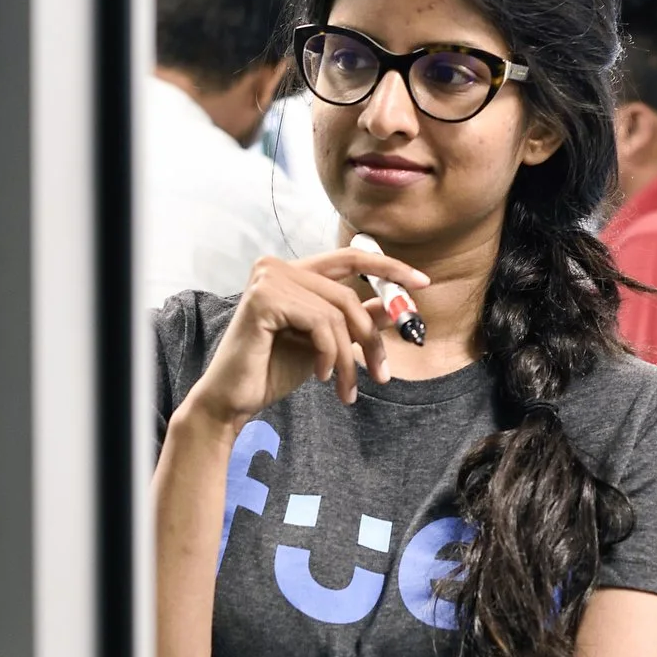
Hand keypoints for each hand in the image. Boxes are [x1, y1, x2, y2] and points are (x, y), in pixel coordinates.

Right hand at [177, 249, 429, 427]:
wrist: (234, 399)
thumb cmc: (274, 369)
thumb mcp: (326, 343)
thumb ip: (355, 321)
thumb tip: (396, 306)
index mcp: (293, 271)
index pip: (350, 257)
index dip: (389, 268)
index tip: (422, 284)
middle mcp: (277, 266)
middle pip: (348, 293)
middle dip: (371, 337)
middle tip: (383, 374)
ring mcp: (269, 279)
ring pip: (338, 314)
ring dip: (350, 358)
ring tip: (347, 388)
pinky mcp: (264, 299)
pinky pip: (321, 325)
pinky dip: (329, 356)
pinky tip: (319, 377)